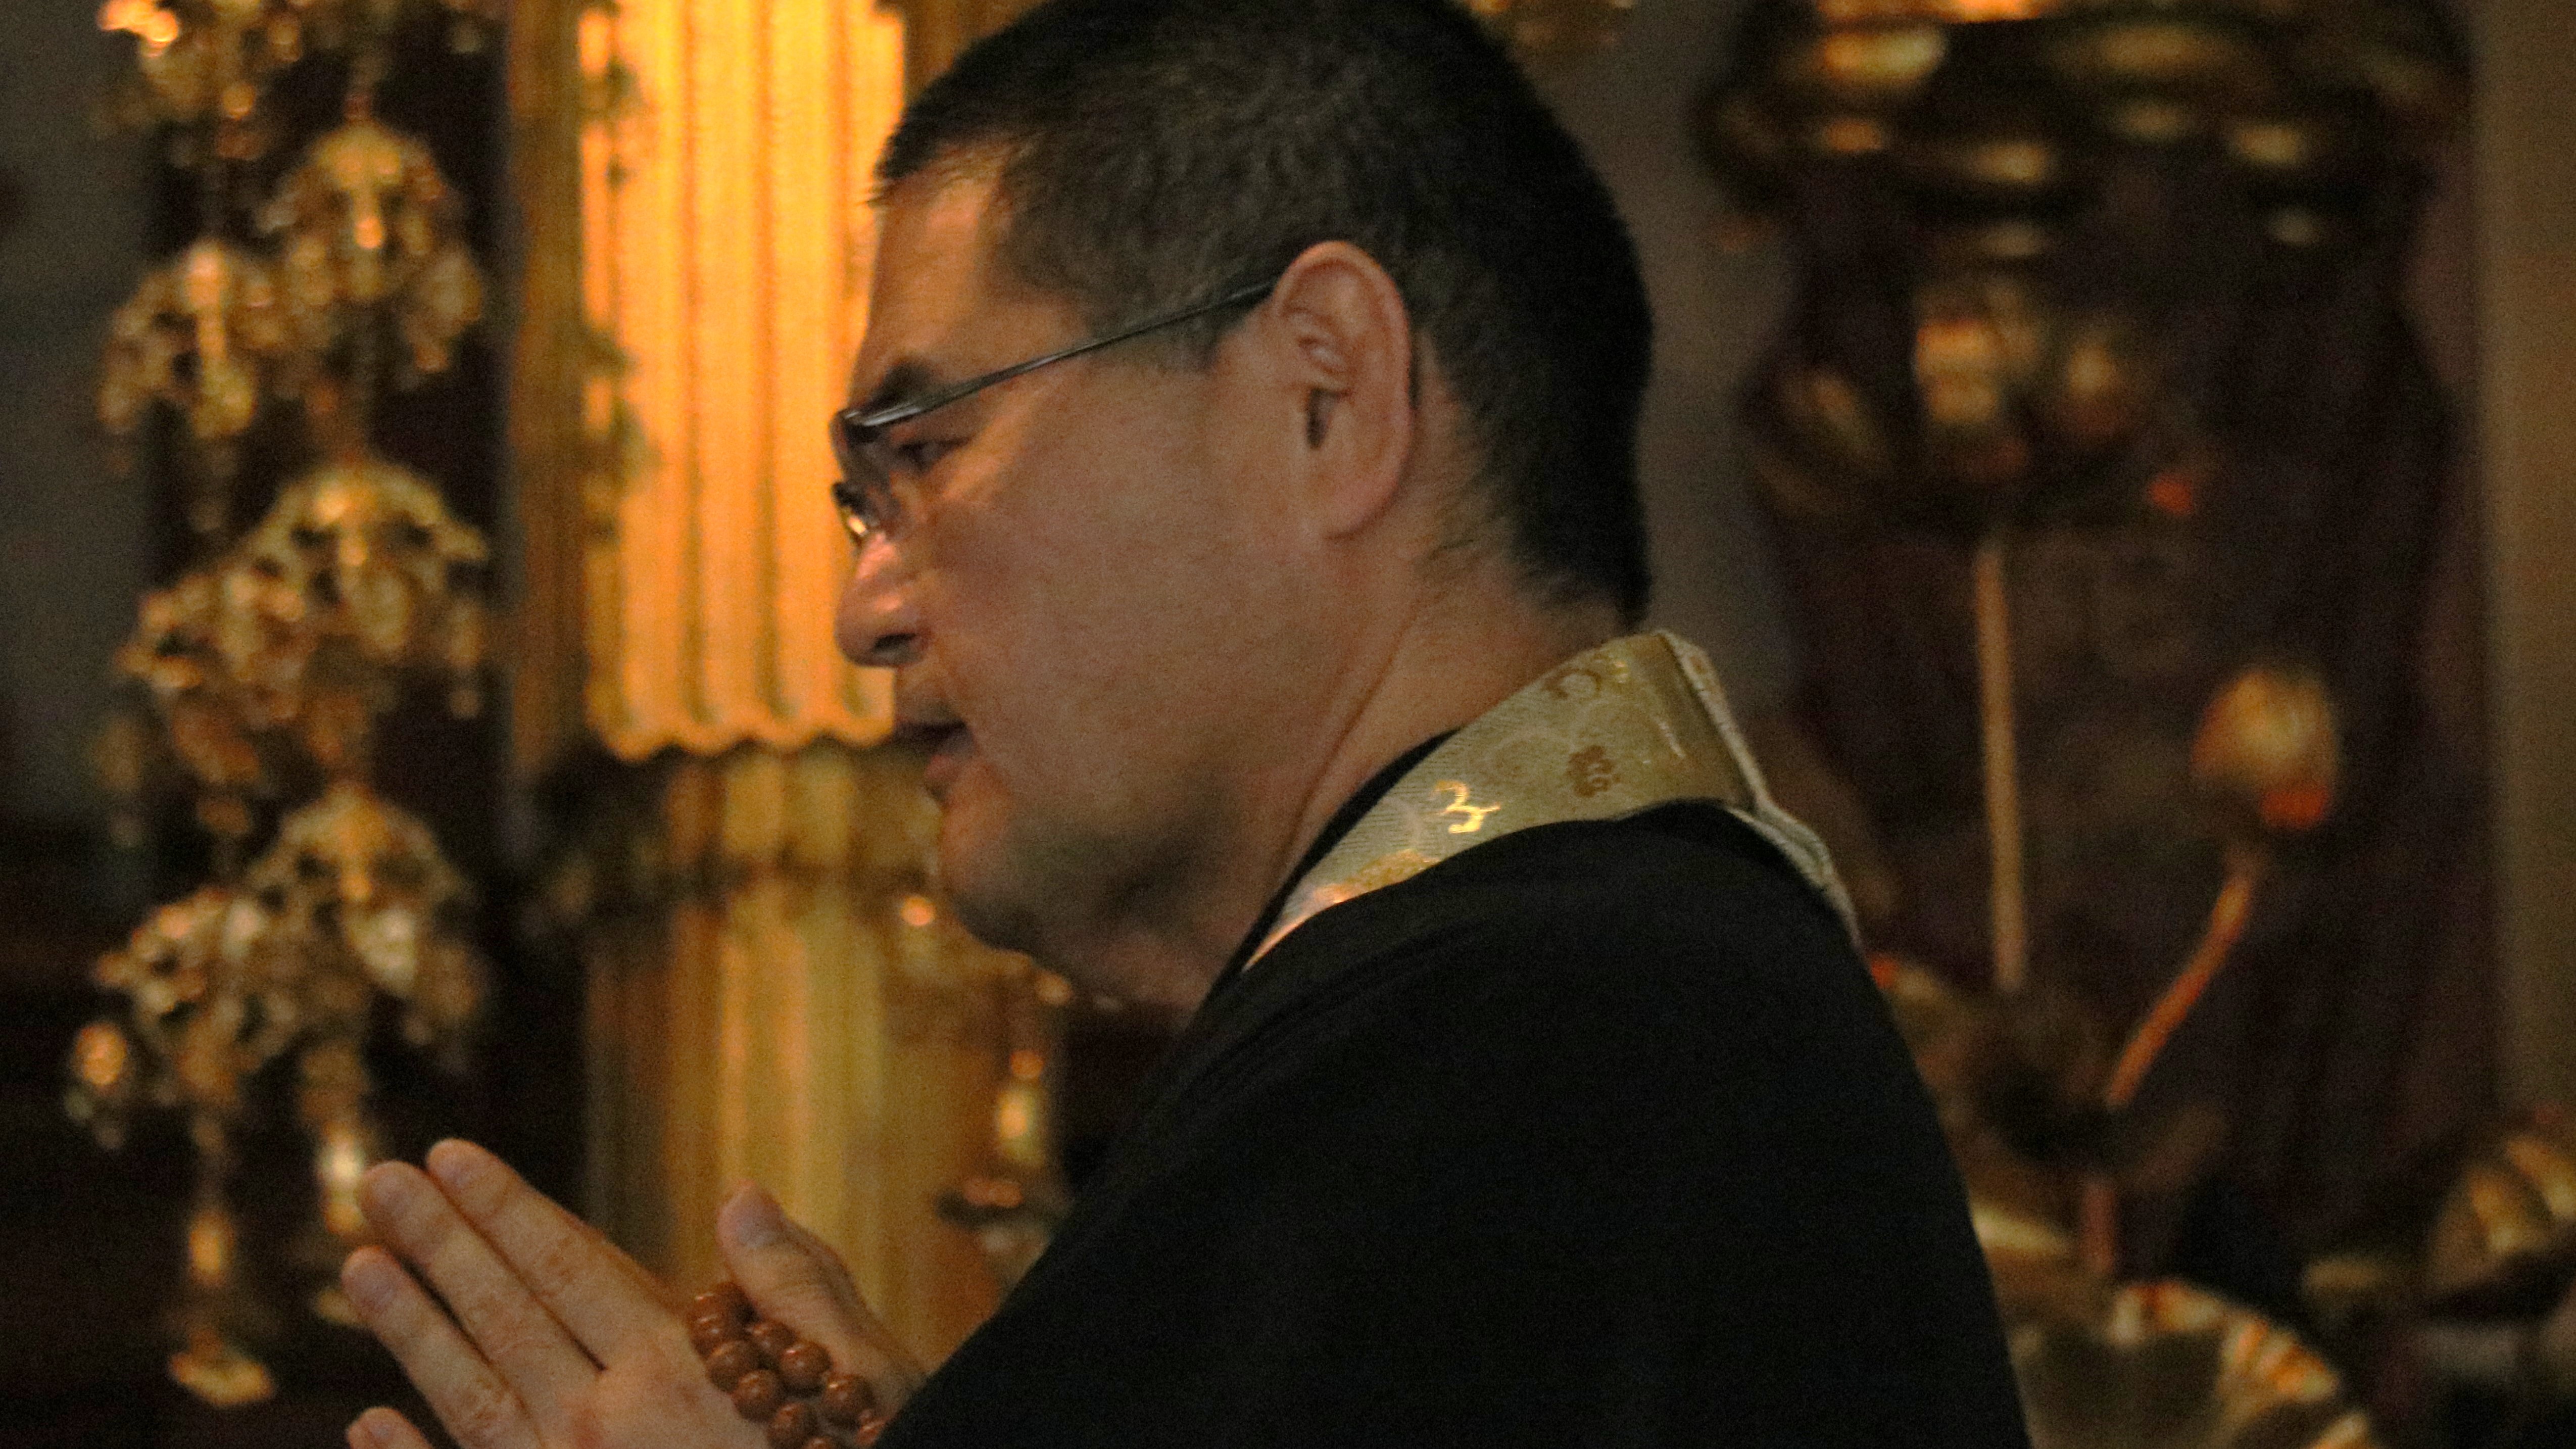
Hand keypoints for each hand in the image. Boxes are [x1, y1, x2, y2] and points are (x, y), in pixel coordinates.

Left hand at [342, 1138, 923, 1448]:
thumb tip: (740, 1193)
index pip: (569, 1266)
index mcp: (683, 1367)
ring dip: (411, 1329)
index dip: (506, 1208)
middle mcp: (612, 1423)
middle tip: (377, 1180)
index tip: (449, 1155)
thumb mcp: (861, 1366)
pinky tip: (366, 1425)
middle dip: (439, 1242)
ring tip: (356, 1266)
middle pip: (506, 1316)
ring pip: (472, 1397)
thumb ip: (796, 1282)